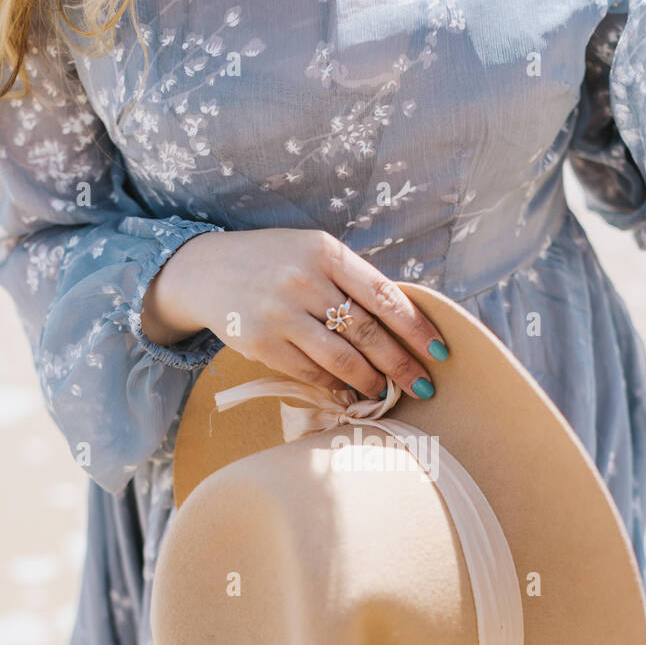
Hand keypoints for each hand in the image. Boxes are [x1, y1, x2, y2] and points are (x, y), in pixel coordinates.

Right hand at [141, 227, 446, 399]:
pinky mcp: (261, 343)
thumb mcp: (312, 254)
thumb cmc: (272, 263)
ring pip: (342, 358)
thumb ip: (351, 281)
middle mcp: (304, 280)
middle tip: (422, 386)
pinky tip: (350, 390)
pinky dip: (336, 385)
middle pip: (368, 332)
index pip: (385, 295)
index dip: (417, 328)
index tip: (440, 352)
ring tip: (386, 392)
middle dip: (401, 364)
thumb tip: (405, 323)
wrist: (205, 270)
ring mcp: (280, 313)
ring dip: (371, 381)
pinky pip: (311, 373)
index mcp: (325, 252)